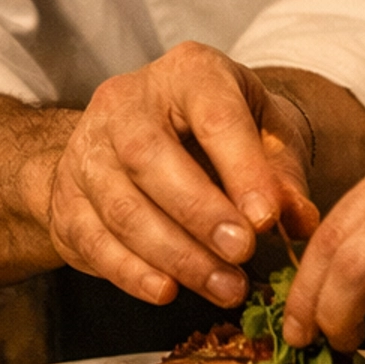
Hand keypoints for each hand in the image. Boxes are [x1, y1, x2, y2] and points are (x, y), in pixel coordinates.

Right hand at [32, 43, 319, 307]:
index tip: (265, 220)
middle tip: (242, 254)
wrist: (145, 134)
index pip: (212, 115)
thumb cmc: (220, 133)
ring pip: (121, 205)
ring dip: (175, 254)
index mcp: (188, 72)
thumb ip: (282, 176)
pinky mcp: (66, 195)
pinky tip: (168, 291)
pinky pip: (93, 239)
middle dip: (199, 213)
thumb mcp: (263, 135)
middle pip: (149, 157)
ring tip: (224, 287)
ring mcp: (88, 148)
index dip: (240, 168)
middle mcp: (127, 101)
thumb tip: (298, 221)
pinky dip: (131, 272)